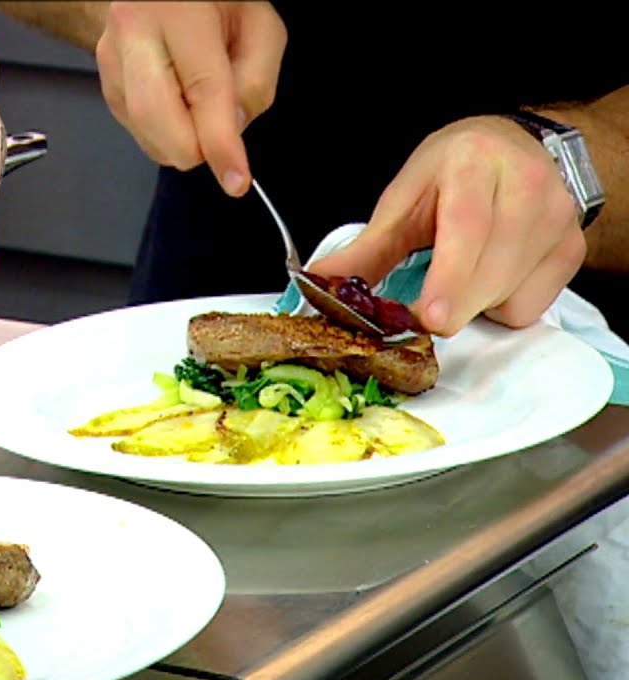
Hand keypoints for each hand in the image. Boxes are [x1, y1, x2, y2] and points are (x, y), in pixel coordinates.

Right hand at [94, 1, 284, 194]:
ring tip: (199, 102)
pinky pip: (138, 130)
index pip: (202, 90)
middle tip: (219, 147)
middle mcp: (132, 32)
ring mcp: (111, 60)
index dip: (219, 143)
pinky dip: (165, 132)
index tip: (235, 180)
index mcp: (176, 11)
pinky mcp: (105, 83)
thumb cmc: (215, 2)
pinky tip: (178, 100)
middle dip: (192, 150)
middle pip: (155, 119)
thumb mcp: (259, 23)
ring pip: (145, 133)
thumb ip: (257, 79)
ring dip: (180, 139)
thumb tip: (233, 130)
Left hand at [308, 115, 586, 336]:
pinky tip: (490, 276)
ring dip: (473, 303)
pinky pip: (531, 306)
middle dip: (453, 304)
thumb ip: (366, 248)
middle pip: (492, 269)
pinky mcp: (573, 247)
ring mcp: (557, 217)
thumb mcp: (404, 199)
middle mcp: (526, 183)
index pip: (468, 228)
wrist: (515, 148)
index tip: (430, 318)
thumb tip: (318, 284)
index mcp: (474, 162)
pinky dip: (501, 306)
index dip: (449, 278)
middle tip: (426, 314)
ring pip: (511, 293)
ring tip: (459, 273)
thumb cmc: (451, 174)